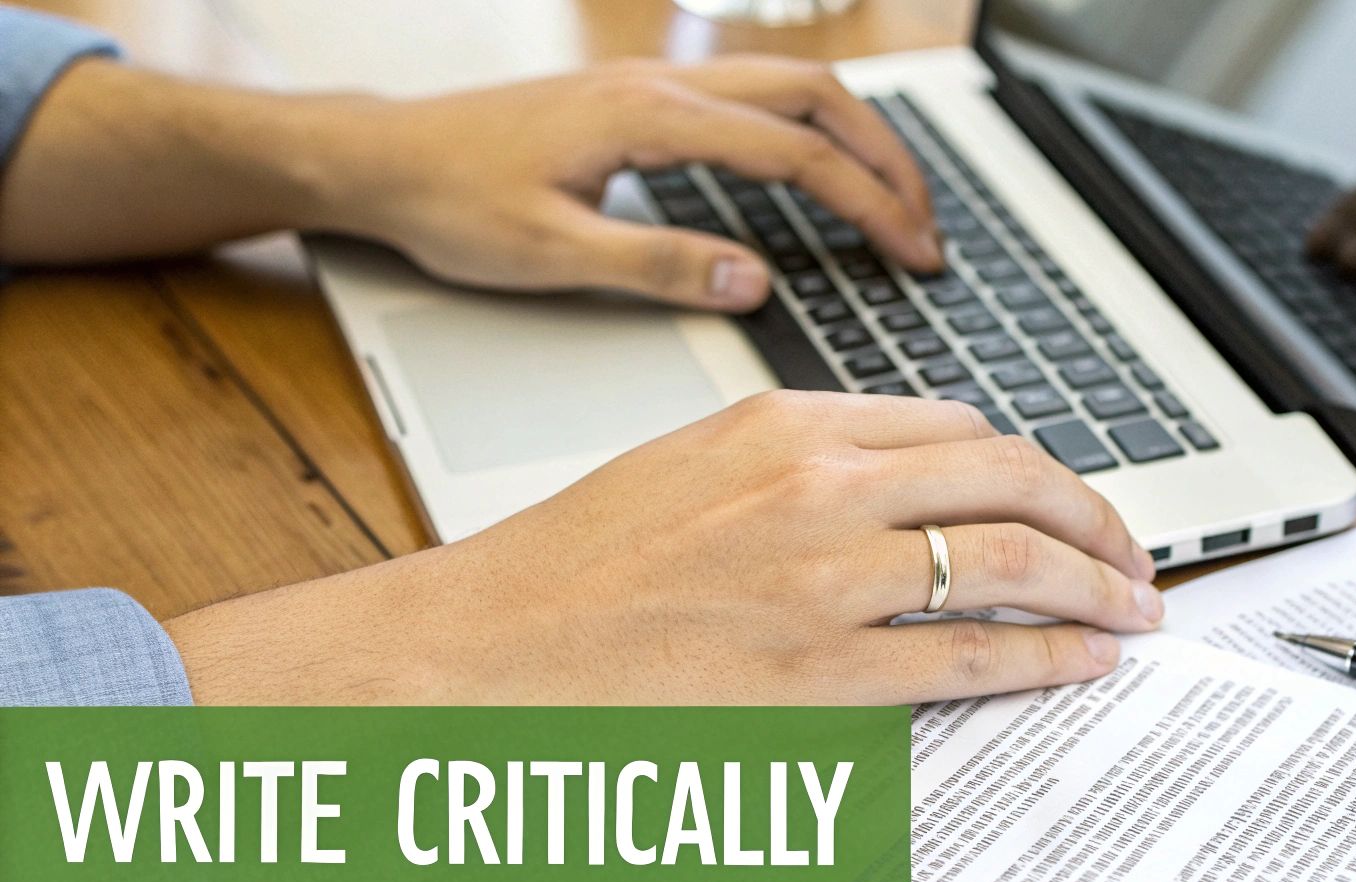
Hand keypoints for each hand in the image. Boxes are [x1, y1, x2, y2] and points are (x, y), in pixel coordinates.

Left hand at [0, 56, 938, 310]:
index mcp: (648, 119)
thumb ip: (656, 267)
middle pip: (815, 96)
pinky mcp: (644, 96)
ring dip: (856, 136)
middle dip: (888, 159)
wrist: (380, 157)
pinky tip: (821, 174)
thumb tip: (756, 280)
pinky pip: (755, 96)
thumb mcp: (547, 255)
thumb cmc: (449, 202)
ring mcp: (656, 82)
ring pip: (790, 85)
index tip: (914, 256)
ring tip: (897, 202)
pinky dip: (811, 130)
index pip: (794, 152)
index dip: (868, 204)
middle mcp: (662, 84)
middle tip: (929, 230)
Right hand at [168, 393, 1162, 706]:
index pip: (956, 425)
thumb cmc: (577, 563)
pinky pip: (972, 656)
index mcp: (785, 422)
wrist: (491, 646)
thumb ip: (803, 459)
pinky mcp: (821, 672)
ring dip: (1093, 587)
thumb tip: (909, 478)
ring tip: (1131, 608)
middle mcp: (818, 485)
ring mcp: (825, 578)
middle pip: (1008, 477)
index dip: (1031, 464)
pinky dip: (1047, 657)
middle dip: (1093, 516)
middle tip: (1130, 552)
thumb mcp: (694, 465)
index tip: (1060, 496)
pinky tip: (1081, 662)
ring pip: (1010, 561)